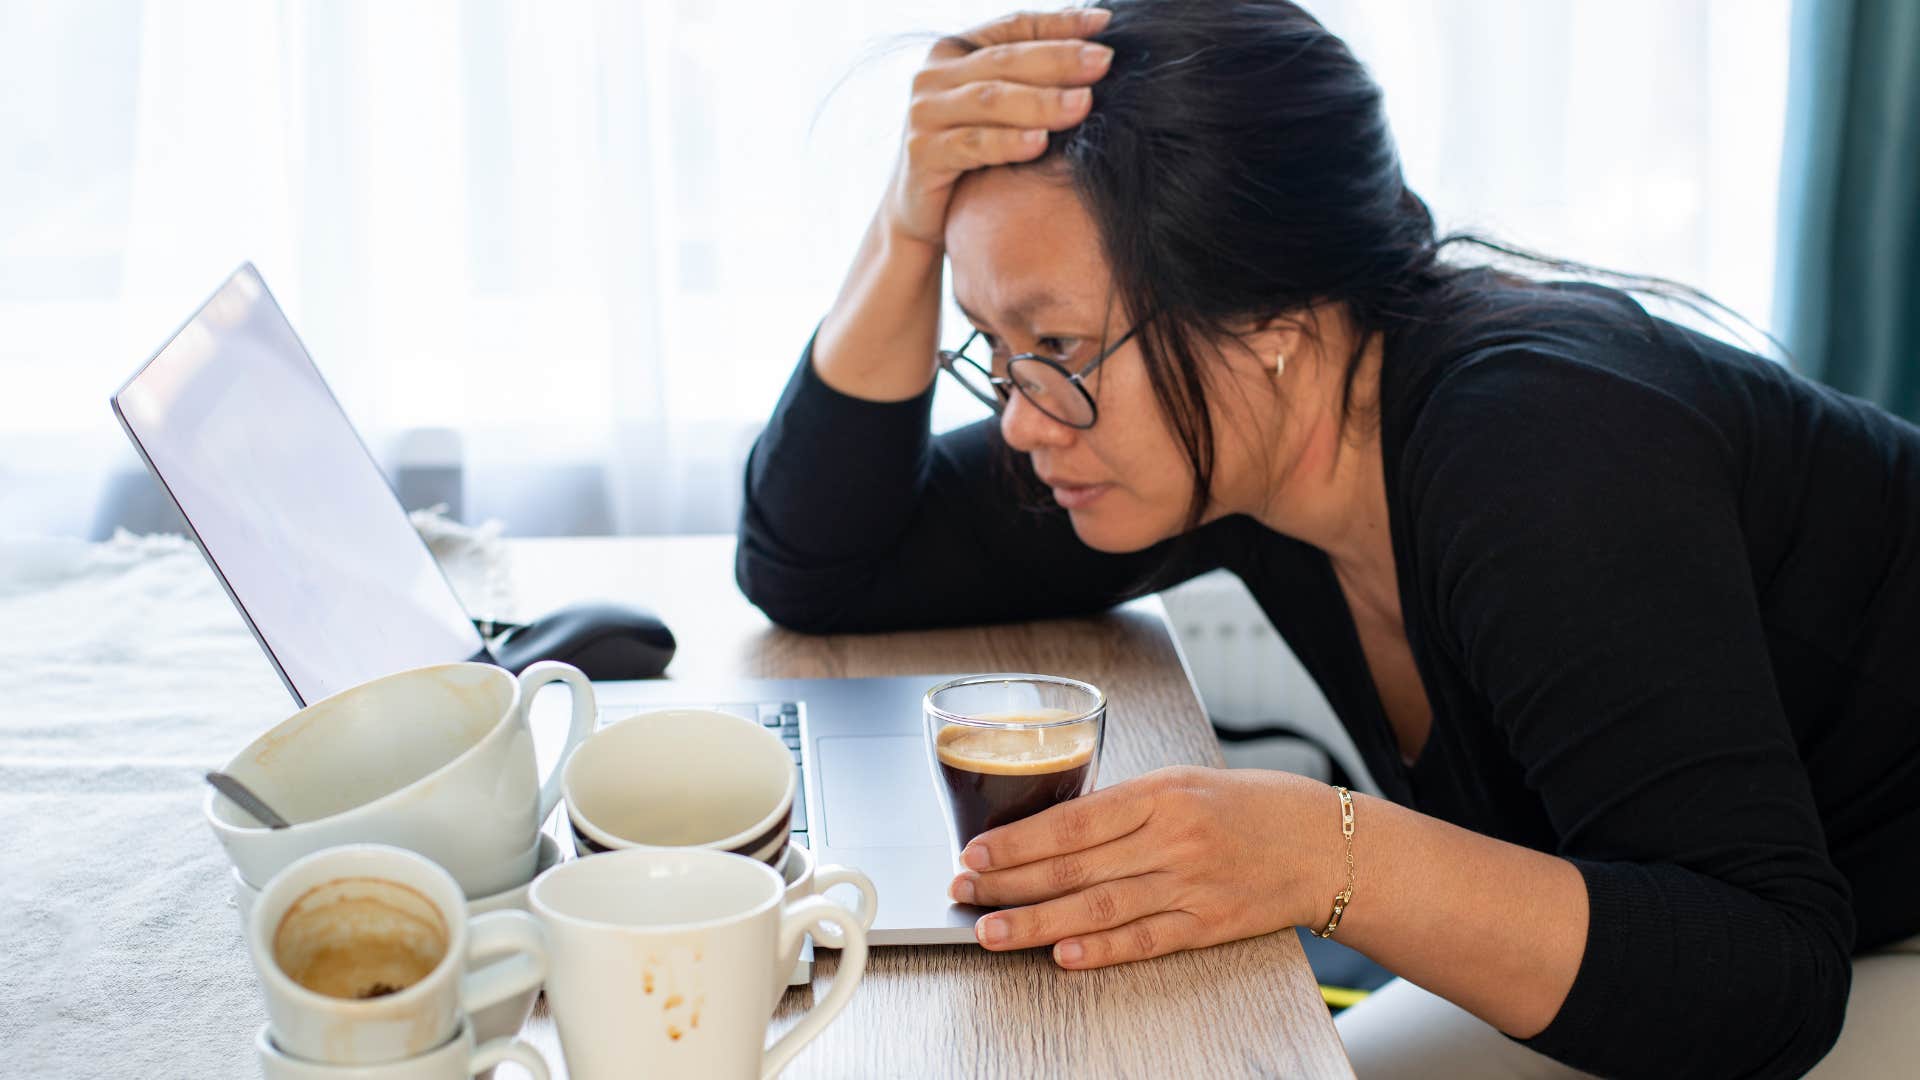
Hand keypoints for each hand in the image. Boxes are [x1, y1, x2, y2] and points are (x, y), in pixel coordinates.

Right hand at [883, 6, 1113, 248]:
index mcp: (954, 52)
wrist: (920, 214)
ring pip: (990, 99)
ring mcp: (924, 113)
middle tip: (1104, 61)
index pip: (1014, 27)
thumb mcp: (997, 111)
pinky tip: (1041, 143)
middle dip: (1059, 59)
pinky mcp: (921, 153)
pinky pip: (971, 145)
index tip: (1106, 23)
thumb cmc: (971, 157)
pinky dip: (1008, 143)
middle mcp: (933, 75)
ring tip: (1084, 103)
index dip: (1060, 23)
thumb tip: (1096, 46)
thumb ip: (1028, 79)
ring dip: (1041, 101)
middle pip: (1005, 60)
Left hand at [948, 766, 1340, 967]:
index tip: (976, 852)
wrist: (1327, 844)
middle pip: (1074, 866)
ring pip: (1099, 907)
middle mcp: (1172, 839)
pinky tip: (1063, 957)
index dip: (1017, 840)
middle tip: (963, 892)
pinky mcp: (1208, 925)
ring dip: (1038, 923)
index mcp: (1162, 794)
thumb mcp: (1185, 781)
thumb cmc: (1252, 806)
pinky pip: (1146, 941)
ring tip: (991, 931)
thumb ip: (1125, 805)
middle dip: (1009, 882)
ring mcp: (1191, 885)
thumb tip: (1055, 829)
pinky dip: (1102, 950)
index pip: (1072, 821)